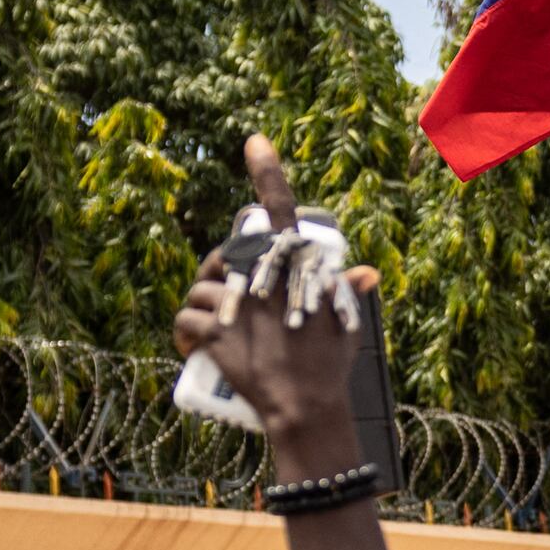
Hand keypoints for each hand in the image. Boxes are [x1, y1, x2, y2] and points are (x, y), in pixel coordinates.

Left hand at [171, 137, 381, 450]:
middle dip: (220, 273)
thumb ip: (348, 295)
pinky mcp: (216, 330)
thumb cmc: (329, 369)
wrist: (306, 408)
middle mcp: (266, 278)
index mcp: (297, 270)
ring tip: (212, 329)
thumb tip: (366, 273)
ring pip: (202, 287)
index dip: (268, 173)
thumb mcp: (346, 326)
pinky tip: (189, 347)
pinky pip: (185, 316)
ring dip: (202, 306)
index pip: (283, 211)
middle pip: (226, 257)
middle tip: (230, 302)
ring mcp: (239, 304)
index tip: (253, 141)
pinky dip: (183, 332)